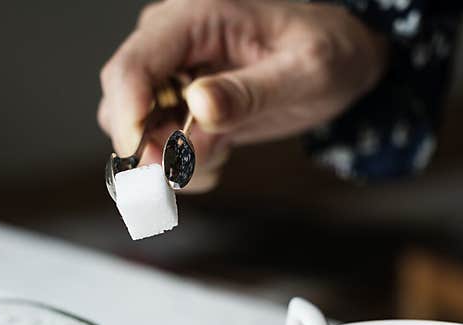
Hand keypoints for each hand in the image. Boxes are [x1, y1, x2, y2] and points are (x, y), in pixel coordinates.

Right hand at [98, 0, 386, 191]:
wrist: (341, 60)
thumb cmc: (327, 52)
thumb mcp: (304, 71)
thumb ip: (250, 92)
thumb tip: (199, 106)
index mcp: (195, 18)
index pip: (132, 66)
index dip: (128, 117)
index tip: (152, 160)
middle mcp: (172, 44)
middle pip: (122, 102)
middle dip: (150, 148)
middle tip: (194, 169)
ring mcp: (173, 75)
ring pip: (137, 131)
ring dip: (169, 160)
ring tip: (219, 156)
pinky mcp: (182, 105)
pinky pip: (159, 145)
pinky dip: (183, 165)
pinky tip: (219, 156)